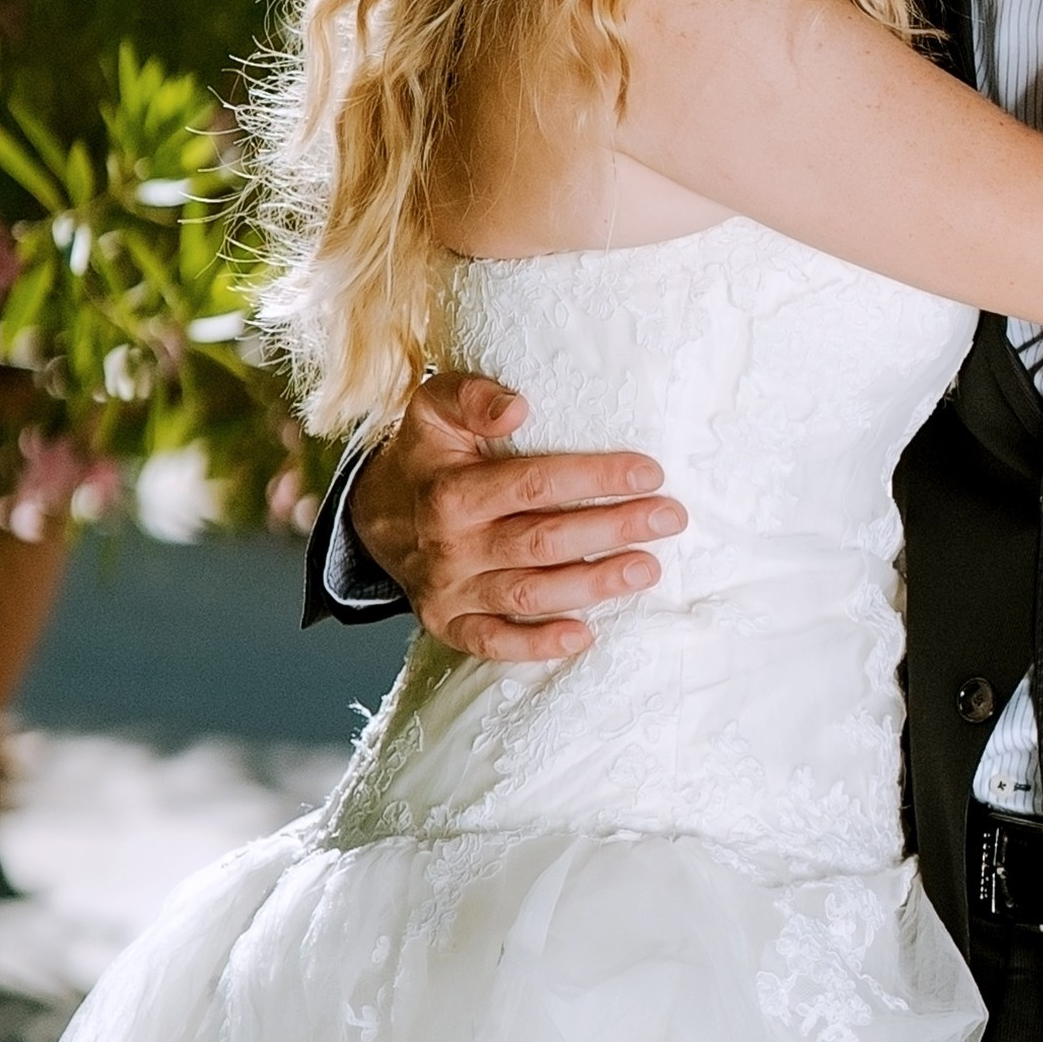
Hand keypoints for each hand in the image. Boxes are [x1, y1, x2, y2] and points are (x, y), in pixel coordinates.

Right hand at [348, 371, 686, 662]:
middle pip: (544, 541)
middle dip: (613, 530)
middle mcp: (451, 545)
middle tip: (670, 517)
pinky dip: (537, 644)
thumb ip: (472, 397)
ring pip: (529, 592)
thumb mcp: (433, 409)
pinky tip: (584, 636)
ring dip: (593, 585)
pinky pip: (493, 642)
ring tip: (648, 569)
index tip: (649, 473)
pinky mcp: (448, 624)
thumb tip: (518, 406)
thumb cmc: (425, 456)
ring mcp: (450, 590)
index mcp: (452, 491)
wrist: (373, 514)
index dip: (594, 478)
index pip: (535, 484)